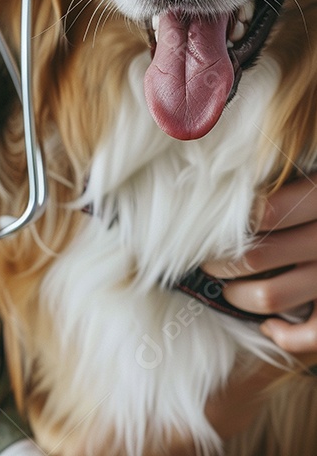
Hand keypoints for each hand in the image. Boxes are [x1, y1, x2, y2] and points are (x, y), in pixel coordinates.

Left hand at [203, 172, 316, 361]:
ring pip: (271, 296)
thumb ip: (289, 177)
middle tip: (206, 260)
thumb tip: (234, 178)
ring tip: (227, 287)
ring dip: (238, 296)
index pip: (264, 211)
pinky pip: (311, 333)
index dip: (231, 222)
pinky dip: (284, 336)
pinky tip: (269, 325)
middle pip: (256, 256)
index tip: (211, 224)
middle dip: (220, 262)